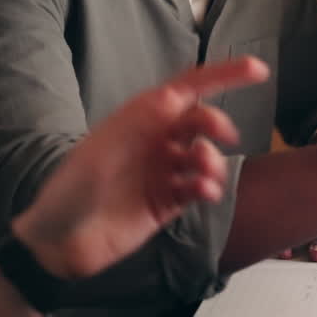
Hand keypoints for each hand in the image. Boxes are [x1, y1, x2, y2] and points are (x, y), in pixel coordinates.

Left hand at [10, 56, 268, 279]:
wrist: (58, 246)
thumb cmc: (69, 194)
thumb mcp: (100, 154)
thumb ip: (138, 126)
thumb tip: (173, 96)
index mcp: (138, 120)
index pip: (186, 89)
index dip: (223, 75)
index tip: (258, 70)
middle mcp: (153, 142)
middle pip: (200, 121)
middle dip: (216, 124)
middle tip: (225, 135)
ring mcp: (161, 172)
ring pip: (204, 155)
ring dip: (213, 161)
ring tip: (205, 175)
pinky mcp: (166, 202)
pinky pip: (199, 187)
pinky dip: (209, 187)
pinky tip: (204, 193)